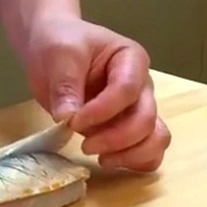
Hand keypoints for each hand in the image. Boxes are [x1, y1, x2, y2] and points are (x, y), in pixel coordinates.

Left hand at [23, 15, 170, 171]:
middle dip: (116, 139)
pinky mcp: (125, 128)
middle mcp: (141, 86)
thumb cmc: (60, 44)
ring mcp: (136, 109)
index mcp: (130, 60)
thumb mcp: (59, 55)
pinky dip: (134, 162)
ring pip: (155, 139)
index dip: (102, 112)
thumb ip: (66, 85)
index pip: (126, 91)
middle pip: (145, 119)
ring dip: (131, 155)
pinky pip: (146, 152)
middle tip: (84, 145)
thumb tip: (67, 118)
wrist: (51, 49)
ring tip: (101, 159)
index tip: (73, 120)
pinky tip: (109, 161)